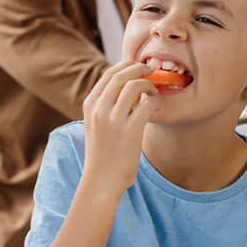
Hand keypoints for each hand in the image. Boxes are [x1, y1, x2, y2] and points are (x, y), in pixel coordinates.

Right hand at [79, 60, 158, 194]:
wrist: (101, 181)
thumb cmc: (103, 153)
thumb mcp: (97, 124)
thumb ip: (108, 105)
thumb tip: (130, 87)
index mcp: (90, 105)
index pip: (109, 74)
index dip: (127, 66)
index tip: (139, 66)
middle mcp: (99, 108)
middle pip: (121, 75)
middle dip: (140, 68)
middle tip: (152, 70)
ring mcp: (114, 119)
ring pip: (135, 86)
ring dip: (149, 85)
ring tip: (154, 93)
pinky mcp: (130, 131)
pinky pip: (147, 104)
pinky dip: (155, 101)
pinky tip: (156, 107)